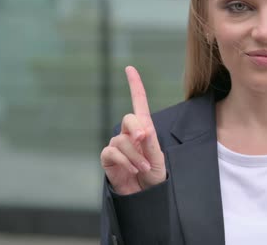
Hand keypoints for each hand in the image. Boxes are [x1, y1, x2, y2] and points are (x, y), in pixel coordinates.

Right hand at [100, 66, 166, 194]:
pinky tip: (132, 170)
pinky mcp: (107, 157)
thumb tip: (141, 130)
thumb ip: (150, 144)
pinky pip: (112, 151)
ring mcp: (117, 144)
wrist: (146, 196)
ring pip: (121, 139)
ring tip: (143, 168)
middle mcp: (128, 133)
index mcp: (144, 129)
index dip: (134, 85)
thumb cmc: (155, 177)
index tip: (129, 68)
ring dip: (135, 155)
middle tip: (144, 141)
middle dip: (137, 129)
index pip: (139, 103)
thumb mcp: (158, 159)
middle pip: (128, 119)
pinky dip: (124, 161)